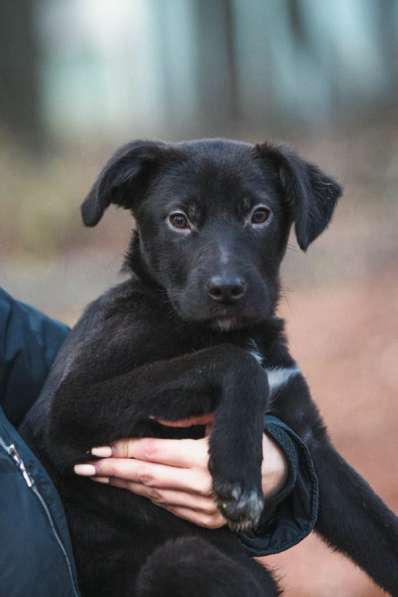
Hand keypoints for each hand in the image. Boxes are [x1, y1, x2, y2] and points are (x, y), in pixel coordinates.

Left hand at [74, 415, 287, 528]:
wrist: (281, 473)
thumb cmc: (248, 437)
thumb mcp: (222, 420)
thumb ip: (188, 417)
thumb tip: (154, 414)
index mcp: (205, 458)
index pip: (153, 454)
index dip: (124, 450)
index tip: (98, 448)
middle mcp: (202, 486)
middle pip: (146, 477)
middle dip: (113, 471)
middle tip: (83, 466)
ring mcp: (205, 507)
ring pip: (154, 495)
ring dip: (124, 486)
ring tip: (98, 475)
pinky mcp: (208, 520)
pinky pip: (169, 508)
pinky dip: (147, 497)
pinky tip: (130, 488)